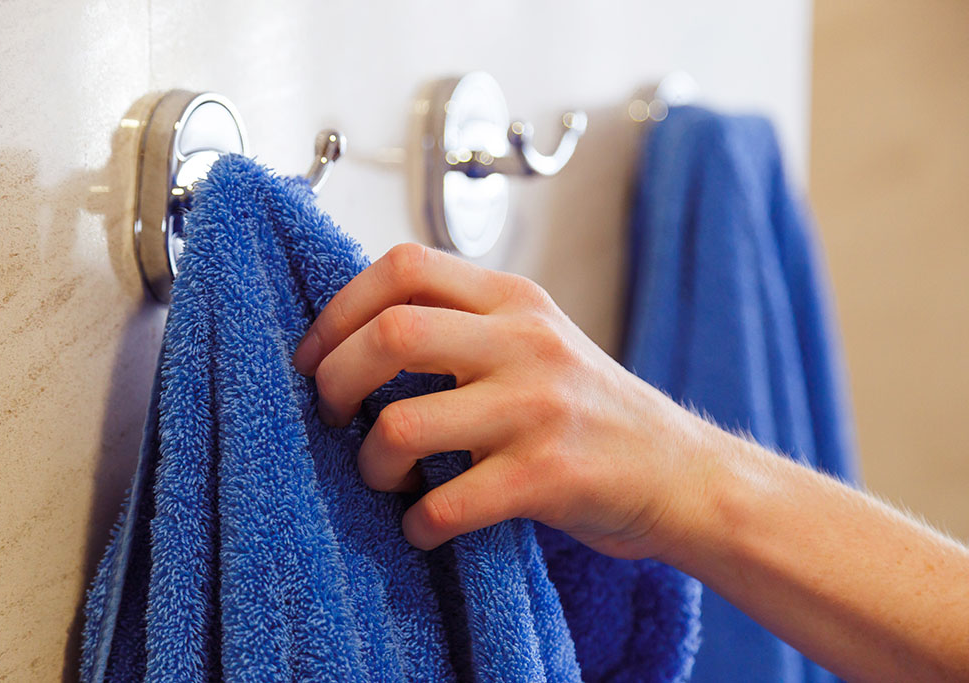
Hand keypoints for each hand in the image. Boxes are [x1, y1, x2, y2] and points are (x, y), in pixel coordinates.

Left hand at [293, 243, 709, 558]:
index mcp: (515, 300)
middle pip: (391, 334)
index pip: (404, 266)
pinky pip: (446, 503)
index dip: (340, 309)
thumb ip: (464, 325)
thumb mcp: (536, 341)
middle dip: (336, 381)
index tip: (315, 356)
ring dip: (372, 462)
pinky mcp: (549, 477)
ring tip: (386, 479)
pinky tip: (425, 527)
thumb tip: (356, 338)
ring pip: (404, 425)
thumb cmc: (592, 411)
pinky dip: (417, 524)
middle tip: (333, 416)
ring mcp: (539, 408)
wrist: (681, 474)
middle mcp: (527, 341)